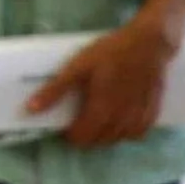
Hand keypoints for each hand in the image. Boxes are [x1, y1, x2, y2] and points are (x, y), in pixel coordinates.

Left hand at [25, 17, 177, 150]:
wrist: (149, 43)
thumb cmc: (111, 52)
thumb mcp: (77, 67)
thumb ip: (55, 90)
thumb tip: (31, 110)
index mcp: (102, 109)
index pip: (83, 137)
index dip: (72, 136)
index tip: (67, 128)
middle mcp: (122, 118)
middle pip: (101, 140)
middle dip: (87, 137)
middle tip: (80, 123)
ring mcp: (140, 115)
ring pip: (120, 139)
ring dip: (106, 137)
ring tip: (97, 123)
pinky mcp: (153, 110)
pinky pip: (139, 133)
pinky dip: (127, 133)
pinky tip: (120, 122)